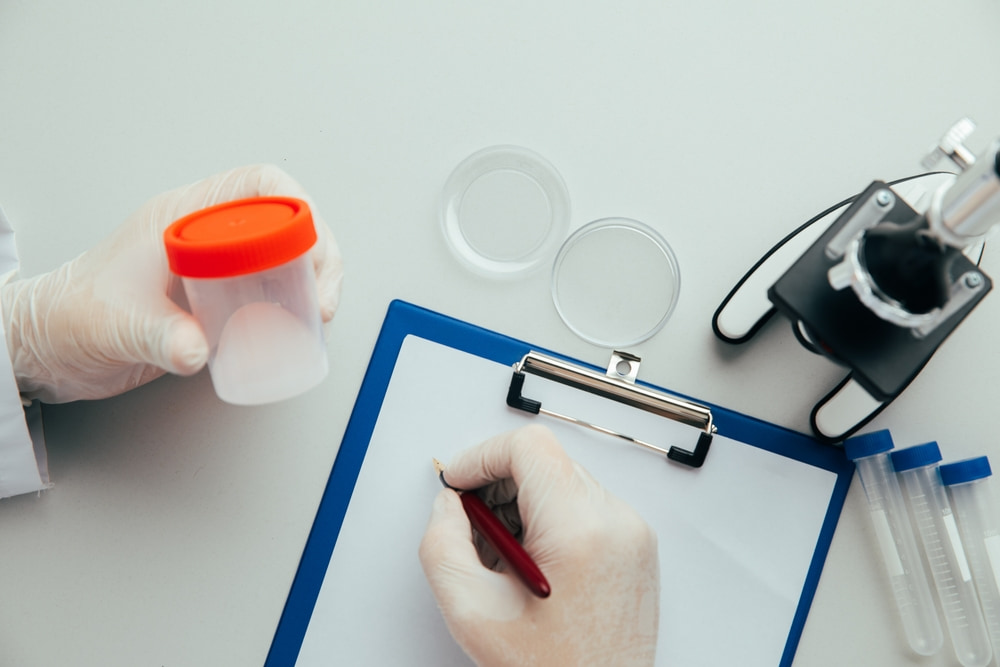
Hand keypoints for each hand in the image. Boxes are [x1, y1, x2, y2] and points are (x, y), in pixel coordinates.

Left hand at [0, 164, 342, 402]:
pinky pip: (269, 293)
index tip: (310, 253)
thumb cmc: (71, 316)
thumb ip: (159, 337)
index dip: (297, 210)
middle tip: (323, 298)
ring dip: (310, 282)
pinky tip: (295, 331)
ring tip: (317, 316)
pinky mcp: (218, 301)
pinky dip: (291, 308)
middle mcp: (205, 236)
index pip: (257, 186)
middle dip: (319, 253)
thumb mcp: (115, 325)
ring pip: (284, 258)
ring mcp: (215, 268)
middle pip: (285, 222)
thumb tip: (199, 348)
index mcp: (182, 217)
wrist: (49, 346)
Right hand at [419, 424, 659, 666]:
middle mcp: (615, 522)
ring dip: (523, 502)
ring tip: (506, 555)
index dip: (482, 456)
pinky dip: (551, 518)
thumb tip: (448, 505)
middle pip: (545, 460)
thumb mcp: (471, 610)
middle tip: (475, 525)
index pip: (529, 446)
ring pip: (563, 479)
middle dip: (498, 484)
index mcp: (578, 530)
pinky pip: (585, 504)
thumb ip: (442, 543)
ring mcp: (631, 531)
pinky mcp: (636, 543)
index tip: (459, 481)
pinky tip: (533, 562)